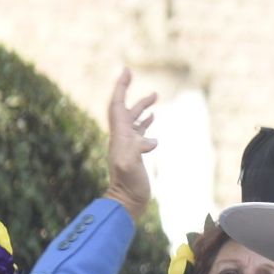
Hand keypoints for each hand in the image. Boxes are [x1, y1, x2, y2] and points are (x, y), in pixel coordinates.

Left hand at [105, 68, 157, 218]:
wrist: (126, 201)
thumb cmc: (128, 185)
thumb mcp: (130, 166)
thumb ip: (135, 150)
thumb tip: (149, 140)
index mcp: (120, 135)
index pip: (117, 105)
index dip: (121, 87)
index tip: (126, 71)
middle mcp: (122, 137)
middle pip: (124, 108)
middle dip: (128, 91)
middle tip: (134, 76)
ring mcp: (128, 145)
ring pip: (133, 119)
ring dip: (142, 107)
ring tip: (155, 96)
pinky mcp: (135, 154)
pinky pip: (139, 132)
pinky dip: (146, 123)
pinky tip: (153, 121)